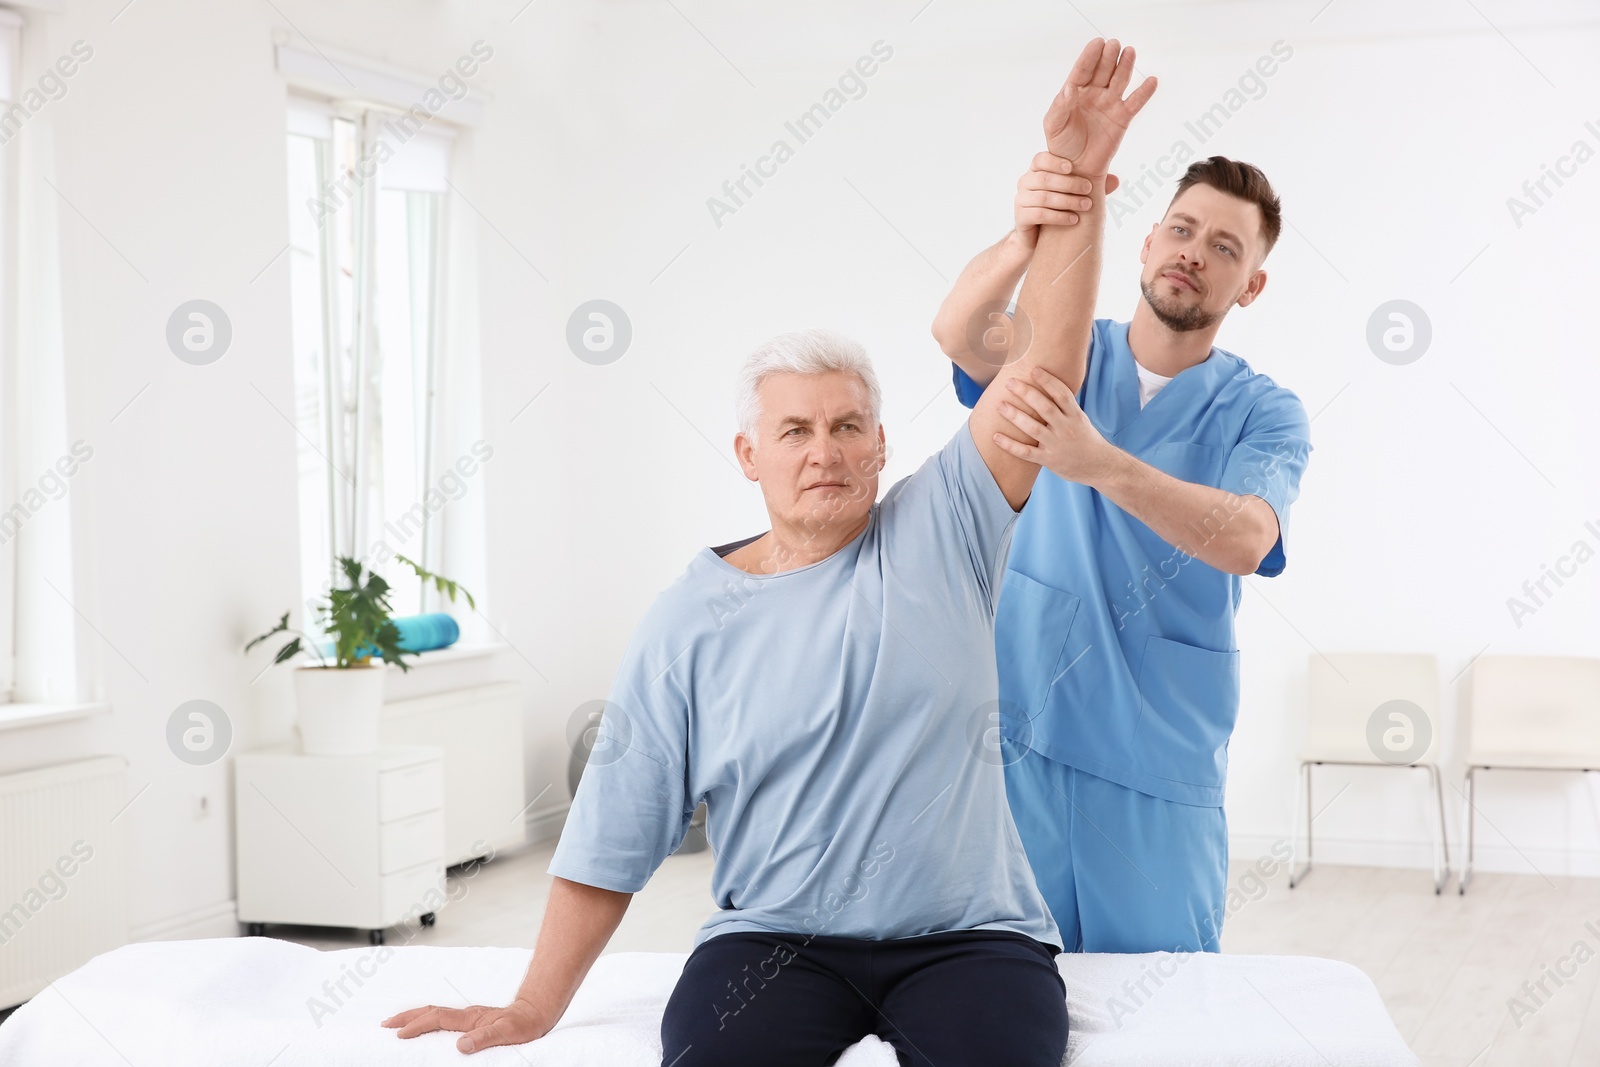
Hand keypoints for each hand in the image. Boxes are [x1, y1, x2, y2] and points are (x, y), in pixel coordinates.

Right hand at [382, 998, 551, 1053]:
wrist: (536, 1013)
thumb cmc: (524, 1025)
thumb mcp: (508, 1034)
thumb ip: (485, 1038)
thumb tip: (461, 1045)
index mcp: (470, 1018)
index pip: (437, 1019)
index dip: (417, 1026)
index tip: (399, 1034)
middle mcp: (466, 1015)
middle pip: (430, 1011)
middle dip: (407, 1017)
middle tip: (385, 1024)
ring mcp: (468, 1017)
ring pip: (435, 1013)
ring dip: (415, 1016)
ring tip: (396, 1023)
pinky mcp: (472, 1021)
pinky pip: (443, 1018)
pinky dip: (428, 1020)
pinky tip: (425, 1026)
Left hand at [992, 366, 1121, 486]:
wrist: (1100, 466)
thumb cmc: (1086, 439)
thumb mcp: (1080, 419)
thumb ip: (1064, 406)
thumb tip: (1047, 384)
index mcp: (1075, 416)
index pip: (1062, 394)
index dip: (1048, 381)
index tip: (1034, 370)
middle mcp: (1066, 428)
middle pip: (1045, 407)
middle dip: (1026, 393)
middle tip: (1009, 382)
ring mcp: (1056, 444)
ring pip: (1033, 428)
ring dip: (1015, 415)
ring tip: (1000, 405)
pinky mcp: (1048, 460)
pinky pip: (1026, 452)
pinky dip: (1010, 445)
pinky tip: (995, 436)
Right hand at [1012, 152, 1122, 251]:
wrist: (1038, 238)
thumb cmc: (1058, 209)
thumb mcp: (1075, 194)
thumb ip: (1093, 185)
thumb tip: (1116, 181)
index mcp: (1036, 171)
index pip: (1040, 159)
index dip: (1055, 162)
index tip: (1072, 167)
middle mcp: (1025, 182)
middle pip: (1045, 179)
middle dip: (1070, 184)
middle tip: (1089, 189)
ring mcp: (1021, 200)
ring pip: (1044, 198)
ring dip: (1068, 202)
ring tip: (1086, 206)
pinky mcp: (1020, 217)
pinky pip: (1039, 214)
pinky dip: (1059, 217)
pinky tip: (1074, 219)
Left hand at [1041, 38, 1156, 175]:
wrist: (1077, 169)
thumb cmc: (1061, 146)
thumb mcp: (1053, 125)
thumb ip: (1060, 106)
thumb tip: (1069, 88)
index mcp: (1075, 93)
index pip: (1083, 70)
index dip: (1090, 56)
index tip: (1097, 43)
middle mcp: (1094, 94)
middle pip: (1103, 70)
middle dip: (1108, 57)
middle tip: (1114, 44)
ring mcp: (1109, 104)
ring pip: (1119, 80)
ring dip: (1125, 66)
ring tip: (1129, 52)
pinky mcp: (1122, 117)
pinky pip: (1135, 102)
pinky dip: (1144, 92)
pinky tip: (1151, 81)